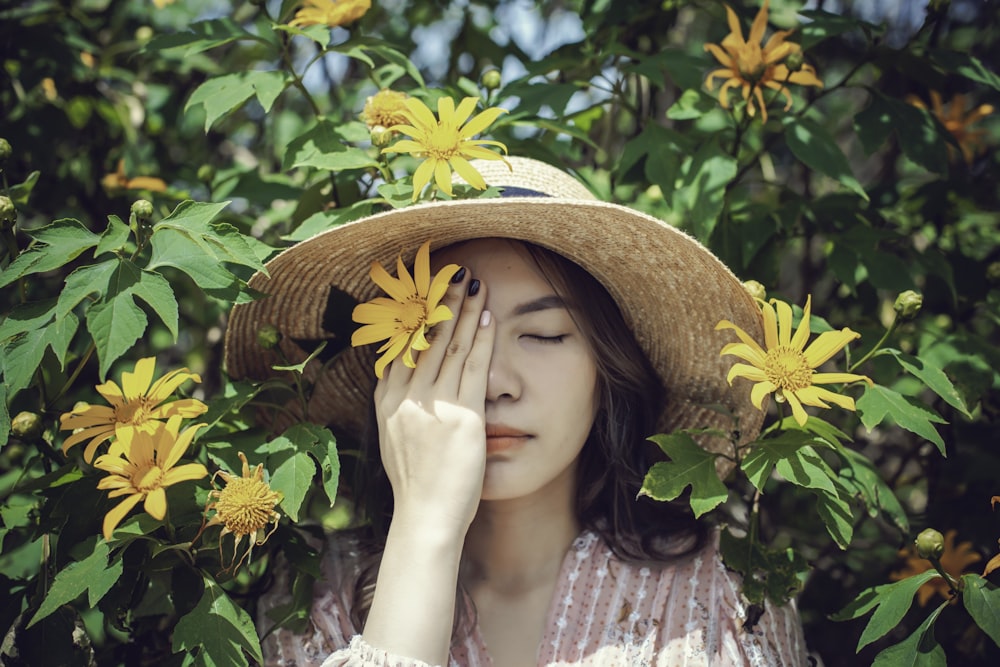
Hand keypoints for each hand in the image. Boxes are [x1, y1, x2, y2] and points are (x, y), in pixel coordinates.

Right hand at [374, 270, 494, 536]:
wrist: (426, 518)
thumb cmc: (418, 485)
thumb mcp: (395, 440)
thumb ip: (400, 407)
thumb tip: (402, 380)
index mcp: (387, 402)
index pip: (401, 346)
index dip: (415, 315)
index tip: (425, 292)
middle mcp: (406, 398)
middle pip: (425, 338)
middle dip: (441, 303)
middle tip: (453, 275)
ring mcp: (433, 405)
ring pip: (450, 346)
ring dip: (464, 312)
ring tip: (474, 284)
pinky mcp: (462, 416)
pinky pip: (473, 367)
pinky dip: (481, 339)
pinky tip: (488, 318)